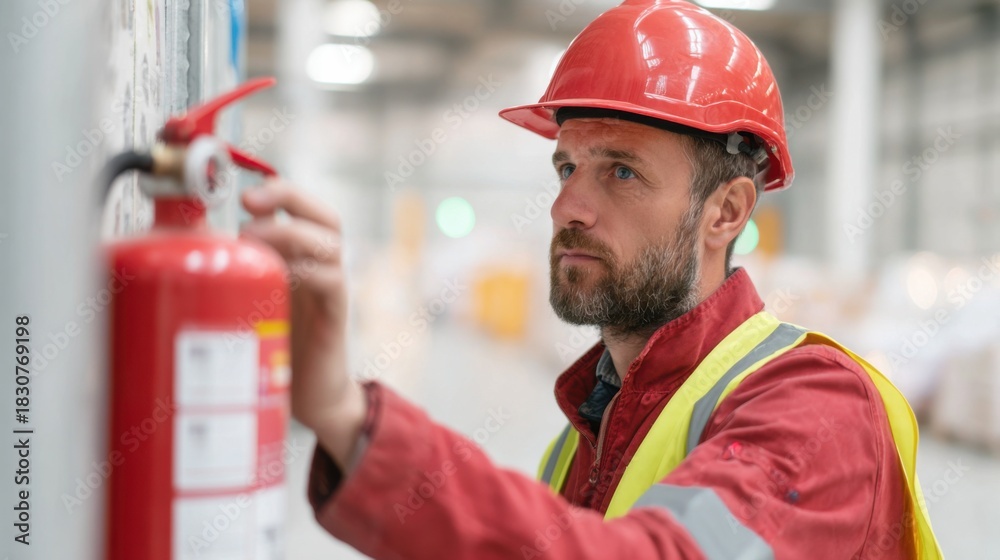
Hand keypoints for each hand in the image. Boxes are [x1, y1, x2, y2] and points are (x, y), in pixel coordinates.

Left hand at [241, 180, 366, 468]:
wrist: (309, 397)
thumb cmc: (273, 346)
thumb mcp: (246, 300)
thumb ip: (228, 272)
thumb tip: (176, 245)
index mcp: (302, 258)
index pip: (303, 209)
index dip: (279, 191)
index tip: (240, 193)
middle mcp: (321, 267)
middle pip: (325, 216)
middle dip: (289, 197)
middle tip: (248, 202)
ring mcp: (331, 289)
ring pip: (330, 243)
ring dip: (291, 233)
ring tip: (254, 238)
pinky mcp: (335, 316)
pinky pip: (331, 281)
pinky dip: (308, 270)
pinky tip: (281, 273)